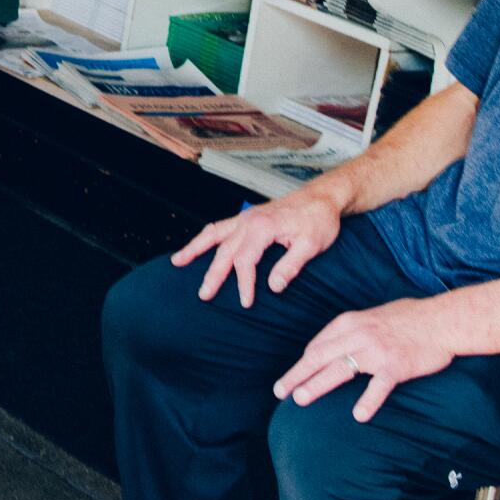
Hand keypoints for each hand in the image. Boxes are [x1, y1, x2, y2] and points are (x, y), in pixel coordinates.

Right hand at [171, 178, 345, 308]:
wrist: (322, 197)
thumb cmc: (319, 219)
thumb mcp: (312, 244)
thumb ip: (291, 265)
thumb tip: (274, 286)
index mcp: (263, 226)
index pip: (245, 260)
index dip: (244, 283)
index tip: (245, 302)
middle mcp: (249, 220)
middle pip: (224, 250)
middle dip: (212, 274)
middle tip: (204, 294)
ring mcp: (245, 217)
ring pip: (213, 234)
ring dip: (195, 249)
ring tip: (177, 262)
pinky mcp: (246, 218)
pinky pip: (219, 227)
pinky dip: (205, 238)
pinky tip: (196, 247)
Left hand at [274, 298, 457, 422]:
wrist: (443, 319)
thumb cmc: (411, 317)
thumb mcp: (374, 315)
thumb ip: (354, 329)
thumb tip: (336, 344)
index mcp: (351, 323)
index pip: (319, 344)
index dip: (303, 362)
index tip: (293, 375)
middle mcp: (359, 335)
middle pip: (320, 357)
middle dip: (297, 374)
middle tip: (279, 391)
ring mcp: (376, 351)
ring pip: (339, 369)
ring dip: (317, 384)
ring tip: (300, 399)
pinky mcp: (395, 366)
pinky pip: (378, 386)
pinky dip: (368, 401)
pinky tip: (358, 415)